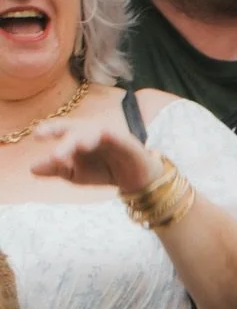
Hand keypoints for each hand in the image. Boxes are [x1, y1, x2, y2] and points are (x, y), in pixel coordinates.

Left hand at [30, 116, 161, 192]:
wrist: (133, 179)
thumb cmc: (102, 171)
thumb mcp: (75, 173)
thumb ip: (56, 168)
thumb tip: (32, 168)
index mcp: (77, 135)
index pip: (61, 129)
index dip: (50, 130)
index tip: (37, 136)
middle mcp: (91, 130)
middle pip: (74, 129)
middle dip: (63, 135)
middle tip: (48, 145)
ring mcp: (109, 134)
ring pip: (93, 132)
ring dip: (83, 138)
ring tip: (75, 147)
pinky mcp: (125, 140)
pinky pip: (115, 136)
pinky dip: (108, 136)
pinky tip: (100, 138)